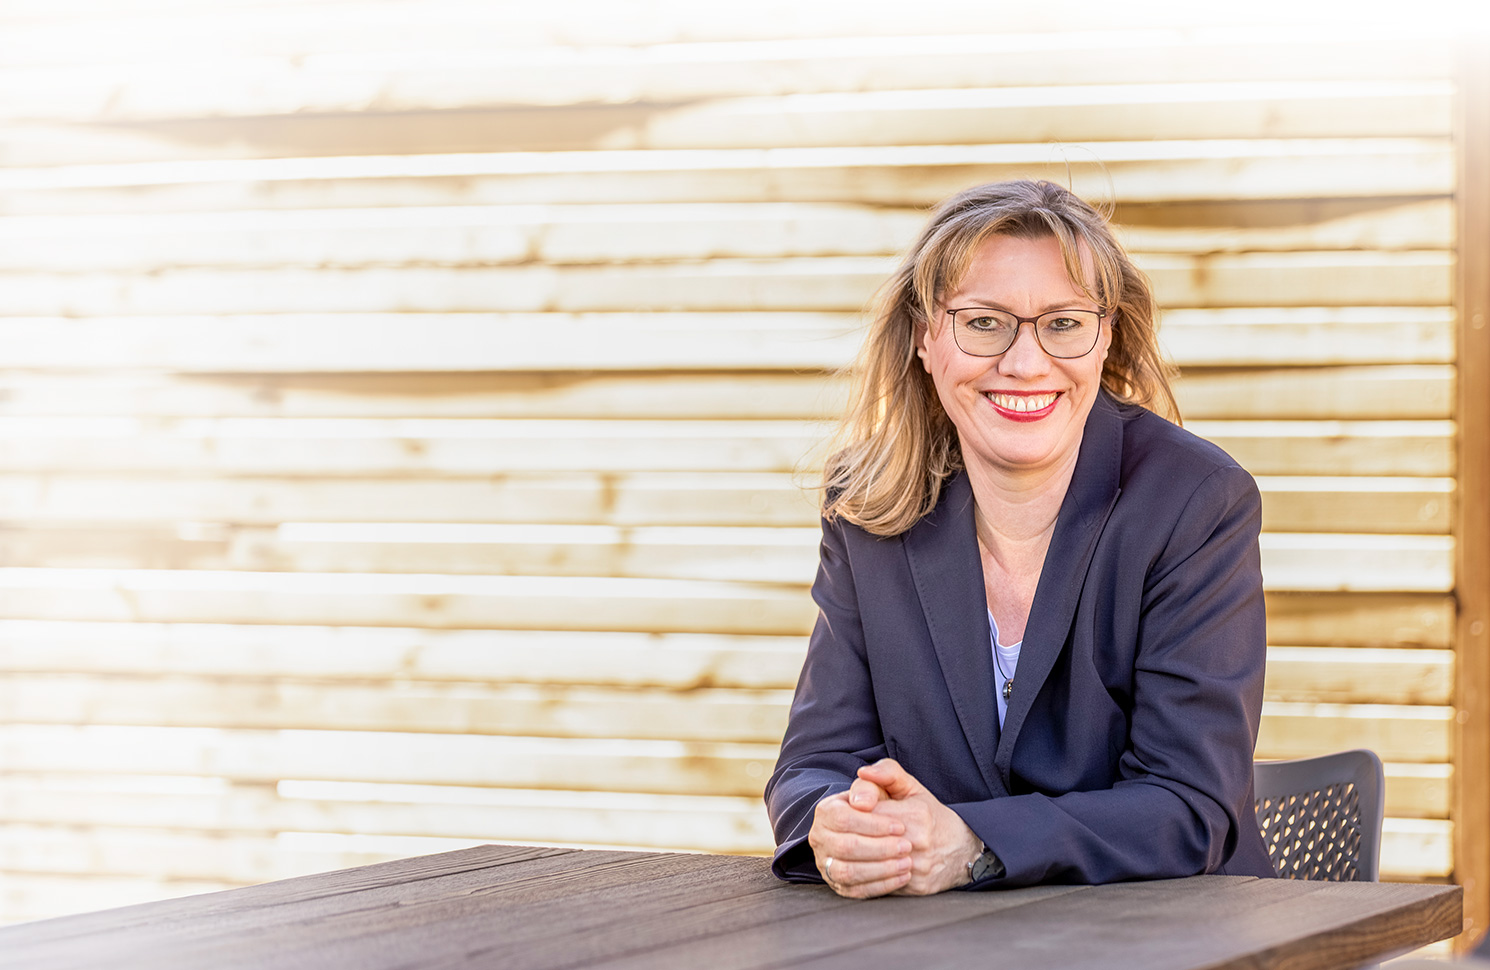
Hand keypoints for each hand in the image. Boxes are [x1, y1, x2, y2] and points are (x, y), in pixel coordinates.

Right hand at [807, 779, 912, 898]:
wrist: (899, 836)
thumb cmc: (897, 808)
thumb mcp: (896, 786)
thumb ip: (886, 772)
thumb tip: (865, 775)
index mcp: (828, 809)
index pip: (843, 818)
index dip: (873, 824)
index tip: (900, 827)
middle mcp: (820, 837)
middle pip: (845, 846)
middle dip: (879, 848)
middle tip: (907, 847)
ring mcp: (826, 863)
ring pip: (847, 872)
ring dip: (879, 869)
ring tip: (907, 863)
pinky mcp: (838, 885)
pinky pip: (855, 891)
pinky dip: (880, 886)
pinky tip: (902, 877)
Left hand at [857, 758, 982, 895]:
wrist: (963, 850)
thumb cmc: (930, 815)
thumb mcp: (912, 788)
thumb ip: (887, 773)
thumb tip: (863, 771)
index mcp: (914, 814)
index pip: (865, 813)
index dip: (854, 813)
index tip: (856, 813)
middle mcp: (917, 843)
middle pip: (862, 842)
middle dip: (851, 837)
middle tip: (850, 833)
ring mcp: (917, 868)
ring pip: (868, 867)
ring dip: (856, 859)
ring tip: (855, 851)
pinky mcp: (917, 888)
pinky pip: (880, 885)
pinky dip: (869, 876)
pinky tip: (868, 867)